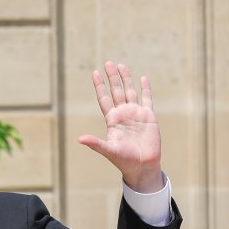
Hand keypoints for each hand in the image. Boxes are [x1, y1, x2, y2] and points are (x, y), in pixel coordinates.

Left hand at [78, 61, 162, 192]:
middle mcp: (123, 114)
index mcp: (112, 120)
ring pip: (130, 92)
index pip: (104, 98)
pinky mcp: (149, 117)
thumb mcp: (108, 150)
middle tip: (108, 62)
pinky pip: (147, 99)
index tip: (95, 72)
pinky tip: (143, 78)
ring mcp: (136, 114)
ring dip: (126, 79)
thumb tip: (79, 139)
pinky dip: (146, 89)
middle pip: (116, 91)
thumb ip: (95, 143)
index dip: (100, 86)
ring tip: (121, 65)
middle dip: (112, 77)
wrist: (142, 166)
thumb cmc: (124, 160)